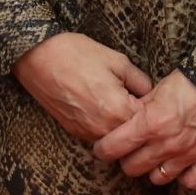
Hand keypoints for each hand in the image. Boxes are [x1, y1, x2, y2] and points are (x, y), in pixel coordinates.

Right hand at [12, 32, 153, 145]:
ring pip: (115, 139)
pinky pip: (98, 135)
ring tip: (120, 102)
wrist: (38, 57)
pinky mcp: (74, 131)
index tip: (157, 100)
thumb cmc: (77, 55)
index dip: (155, 110)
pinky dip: (105, 126)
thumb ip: (140, 81)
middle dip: (140, 122)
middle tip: (139, 100)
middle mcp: (103, 129)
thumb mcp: (118, 61)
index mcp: (118, 111)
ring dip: (122, 127)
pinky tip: (103, 106)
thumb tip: (151, 94)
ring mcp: (86, 133)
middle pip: (133, 136)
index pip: (149, 123)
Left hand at [92, 70, 195, 190]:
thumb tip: (126, 117)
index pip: (113, 148)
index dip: (103, 149)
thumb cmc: (192, 79)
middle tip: (130, 152)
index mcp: (149, 123)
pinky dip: (183, 177)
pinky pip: (190, 182)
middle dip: (127, 160)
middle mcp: (166, 143)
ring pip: (157, 179)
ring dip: (152, 170)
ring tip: (155, 159)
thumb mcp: (159, 88)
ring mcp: (188, 154)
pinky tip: (181, 167)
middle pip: (132, 168)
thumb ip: (141, 107)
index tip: (103, 147)